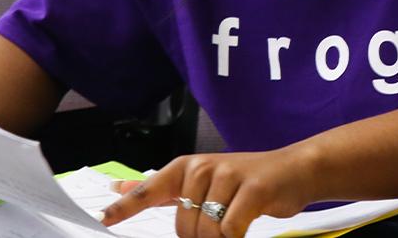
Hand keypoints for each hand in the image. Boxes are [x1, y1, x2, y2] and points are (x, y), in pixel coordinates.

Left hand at [102, 148, 320, 237]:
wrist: (293, 169)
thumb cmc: (244, 179)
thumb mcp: (199, 178)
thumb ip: (159, 186)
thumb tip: (119, 188)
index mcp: (186, 168)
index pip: (149, 189)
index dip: (125, 207)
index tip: (104, 218)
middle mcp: (203, 168)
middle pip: (184, 227)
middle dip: (201, 236)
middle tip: (221, 221)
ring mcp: (228, 176)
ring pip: (207, 231)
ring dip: (221, 237)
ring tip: (236, 219)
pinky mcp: (252, 189)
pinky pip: (231, 229)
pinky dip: (237, 235)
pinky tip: (247, 221)